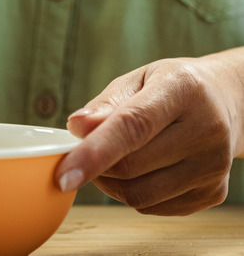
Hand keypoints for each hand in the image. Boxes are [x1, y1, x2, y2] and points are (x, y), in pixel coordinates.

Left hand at [55, 51, 243, 215]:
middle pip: (131, 167)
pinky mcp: (213, 192)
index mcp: (183, 90)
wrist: (225, 102)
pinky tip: (139, 171)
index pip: (133, 127)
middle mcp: (207, 129)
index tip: (63, 175)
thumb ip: (105, 104)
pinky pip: (153, 207)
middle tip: (86, 150)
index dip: (94, 153)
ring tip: (111, 159)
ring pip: (139, 195)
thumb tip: (77, 127)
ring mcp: (214, 165)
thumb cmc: (169, 88)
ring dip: (110, 183)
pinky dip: (132, 193)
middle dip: (96, 164)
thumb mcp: (136, 80)